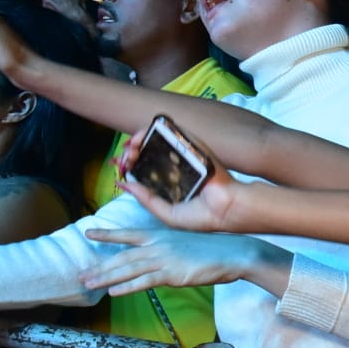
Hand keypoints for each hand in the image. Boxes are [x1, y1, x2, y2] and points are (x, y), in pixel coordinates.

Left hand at [78, 227, 278, 294]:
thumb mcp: (186, 244)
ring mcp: (164, 258)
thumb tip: (157, 261)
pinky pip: (144, 281)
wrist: (234, 253)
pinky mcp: (172, 273)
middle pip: (122, 256)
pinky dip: (126, 286)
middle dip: (100, 266)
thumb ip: (168, 251)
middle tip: (81, 275)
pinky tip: (113, 292)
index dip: (107, 234)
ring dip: (106, 277)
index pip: (128, 234)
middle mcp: (159, 244)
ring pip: (128, 268)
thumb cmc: (215, 250)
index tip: (88, 233)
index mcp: (162, 234)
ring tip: (88, 284)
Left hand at [109, 129, 242, 233]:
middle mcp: (178, 166)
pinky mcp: (192, 144)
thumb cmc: (202, 216)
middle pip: (150, 152)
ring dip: (139, 141)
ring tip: (130, 150)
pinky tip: (139, 139)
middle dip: (133, 153)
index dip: (133, 166)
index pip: (148, 169)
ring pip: (157, 140)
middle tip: (126, 159)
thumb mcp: (166, 213)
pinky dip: (151, 131)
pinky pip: (170, 132)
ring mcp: (186, 153)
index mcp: (173, 182)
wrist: (225, 208)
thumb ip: (145, 199)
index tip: (124, 169)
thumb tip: (123, 184)